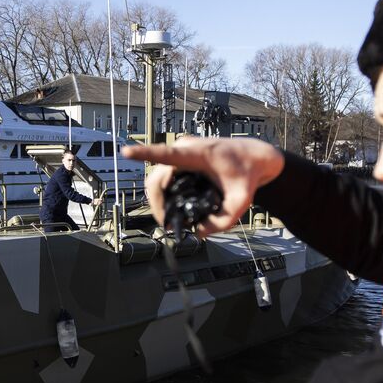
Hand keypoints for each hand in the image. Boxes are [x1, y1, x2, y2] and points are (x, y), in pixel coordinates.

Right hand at [123, 138, 283, 235]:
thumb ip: (222, 221)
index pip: (167, 154)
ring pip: (157, 178)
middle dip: (157, 204)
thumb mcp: (241, 202)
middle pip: (157, 178)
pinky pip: (163, 176)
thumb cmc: (249, 173)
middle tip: (168, 225)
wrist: (256, 157)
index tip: (126, 152)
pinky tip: (174, 207)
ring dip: (159, 200)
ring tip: (170, 220)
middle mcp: (186, 149)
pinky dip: (164, 193)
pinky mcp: (182, 158)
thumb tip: (198, 233)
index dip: (145, 154)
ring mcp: (182, 152)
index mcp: (199, 154)